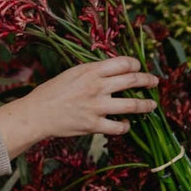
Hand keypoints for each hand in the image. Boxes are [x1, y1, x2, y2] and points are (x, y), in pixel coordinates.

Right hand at [0, 57, 158, 158]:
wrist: (36, 114)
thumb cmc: (51, 92)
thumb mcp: (72, 73)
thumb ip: (92, 71)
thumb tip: (112, 70)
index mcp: (90, 70)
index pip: (123, 63)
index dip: (135, 64)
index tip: (138, 67)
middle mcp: (97, 87)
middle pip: (133, 80)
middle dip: (148, 80)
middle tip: (154, 82)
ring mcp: (97, 107)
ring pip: (132, 105)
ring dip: (146, 105)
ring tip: (152, 105)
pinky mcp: (94, 125)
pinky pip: (118, 127)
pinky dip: (125, 125)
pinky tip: (125, 124)